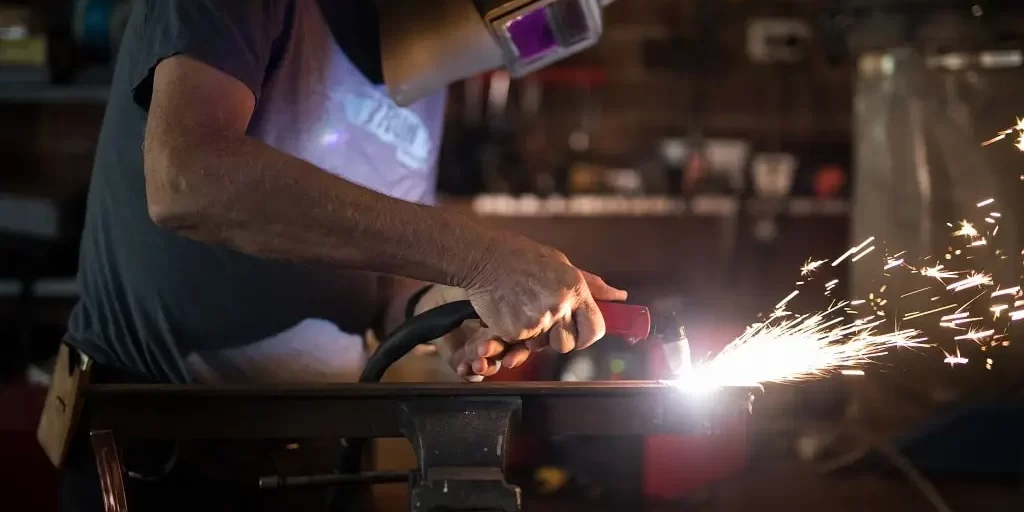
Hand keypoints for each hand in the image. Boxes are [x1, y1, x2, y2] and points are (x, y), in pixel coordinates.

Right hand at [454, 235, 626, 377]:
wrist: (484, 258)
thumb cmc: (522, 257)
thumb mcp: (561, 263)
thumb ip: (591, 284)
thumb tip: (619, 296)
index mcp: (574, 289)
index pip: (595, 329)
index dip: (587, 336)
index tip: (579, 333)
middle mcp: (558, 305)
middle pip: (568, 344)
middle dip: (557, 340)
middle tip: (544, 320)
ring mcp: (537, 320)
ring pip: (541, 344)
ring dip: (534, 335)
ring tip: (524, 308)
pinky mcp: (515, 330)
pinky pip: (521, 341)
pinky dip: (515, 332)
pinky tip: (510, 310)